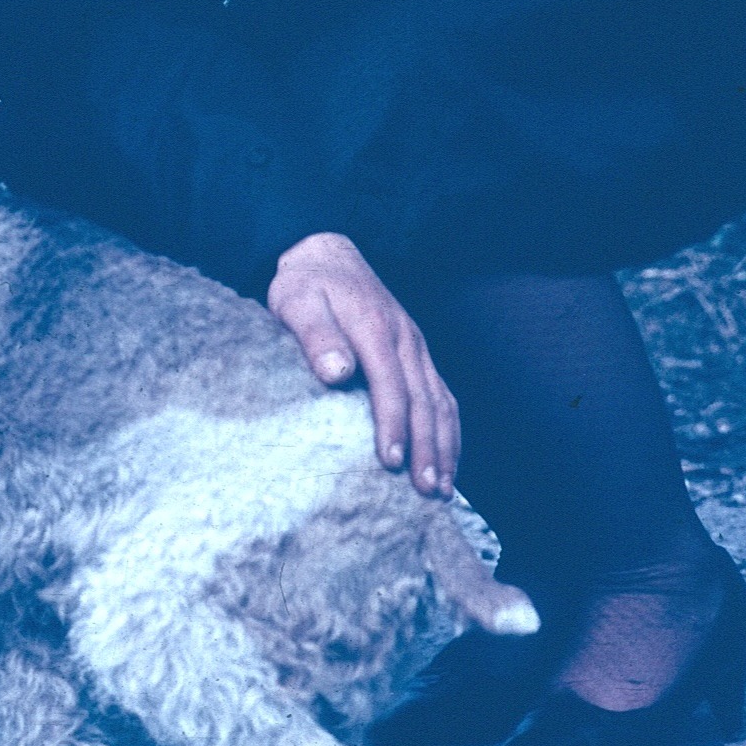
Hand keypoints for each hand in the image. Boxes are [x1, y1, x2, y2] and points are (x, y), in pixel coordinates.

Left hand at [267, 233, 458, 494]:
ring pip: (441, 401)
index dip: (393, 425)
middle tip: (426, 491)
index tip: (390, 463)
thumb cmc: (306, 284)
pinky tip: (447, 460)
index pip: (390, 385)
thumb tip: (336, 373)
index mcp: (375, 327)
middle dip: (428, 448)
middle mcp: (405, 339)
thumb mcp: (296, 301)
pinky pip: (442, 395)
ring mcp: (416, 347)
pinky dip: (449, 430)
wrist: (326, 253)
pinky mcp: (417, 355)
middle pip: (424, 400)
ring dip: (445, 446)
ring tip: (442, 490)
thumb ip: (315, 336)